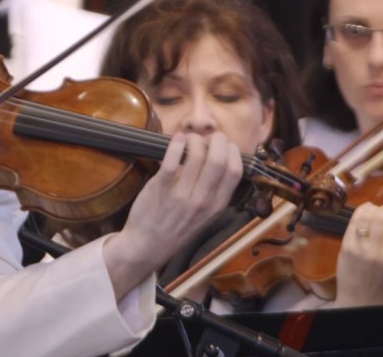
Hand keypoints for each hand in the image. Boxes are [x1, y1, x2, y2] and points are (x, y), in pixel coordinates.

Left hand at [103, 132, 242, 297]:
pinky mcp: (161, 188)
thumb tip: (215, 158)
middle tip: (208, 137)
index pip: (235, 171)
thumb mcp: (205, 216)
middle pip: (219, 159)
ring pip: (197, 155)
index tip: (225, 145)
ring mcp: (182, 194)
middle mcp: (203, 200)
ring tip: (190, 138)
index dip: (233, 152)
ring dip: (195, 139)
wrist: (147, 246)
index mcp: (217, 206)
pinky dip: (176, 144)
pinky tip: (177, 139)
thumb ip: (212, 191)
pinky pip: (172, 160)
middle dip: (216, 140)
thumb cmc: (176, 228)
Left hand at [333, 203, 382, 306]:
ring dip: (374, 209)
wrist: (360, 298)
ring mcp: (358, 246)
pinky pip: (352, 221)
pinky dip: (361, 211)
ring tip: (378, 212)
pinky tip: (366, 211)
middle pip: (381, 217)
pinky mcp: (345, 244)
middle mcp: (375, 250)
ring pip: (365, 216)